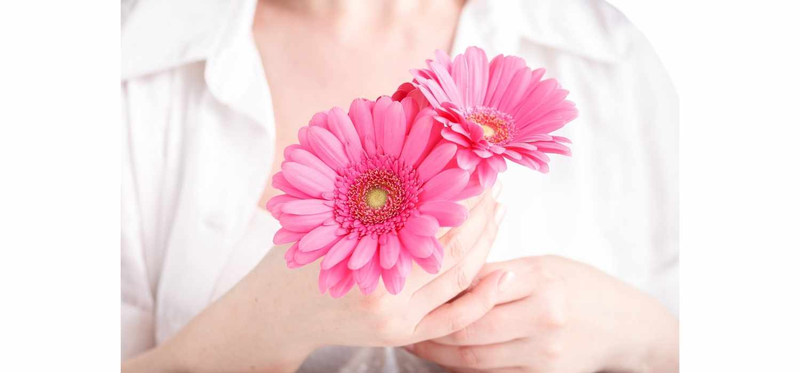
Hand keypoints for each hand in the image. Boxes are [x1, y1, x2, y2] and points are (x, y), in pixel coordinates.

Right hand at [123, 187, 509, 372]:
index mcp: (361, 263)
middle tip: (492, 180)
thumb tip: (396, 117)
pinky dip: (484, 296)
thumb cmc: (294, 256)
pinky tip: (505, 271)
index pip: (430, 223)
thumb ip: (360, 183)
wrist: (276, 316)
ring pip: (460, 280)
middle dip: (479, 211)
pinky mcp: (406, 335)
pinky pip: (457, 319)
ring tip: (497, 208)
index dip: (458, 192)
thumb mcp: (319, 215)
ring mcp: (398, 322)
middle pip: (453, 250)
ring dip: (487, 241)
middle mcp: (385, 298)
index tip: (472, 163)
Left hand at [405, 256, 678, 372]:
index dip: (438, 295)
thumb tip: (447, 273)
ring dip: (440, 354)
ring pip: (475, 359)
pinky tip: (448, 358)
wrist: (626, 325)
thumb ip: (499, 271)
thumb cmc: (580, 286)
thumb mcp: (544, 265)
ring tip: (417, 343)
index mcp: (540, 280)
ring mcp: (545, 353)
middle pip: (468, 330)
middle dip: (430, 331)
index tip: (414, 293)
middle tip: (405, 326)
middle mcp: (544, 318)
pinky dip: (465, 369)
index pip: (475, 289)